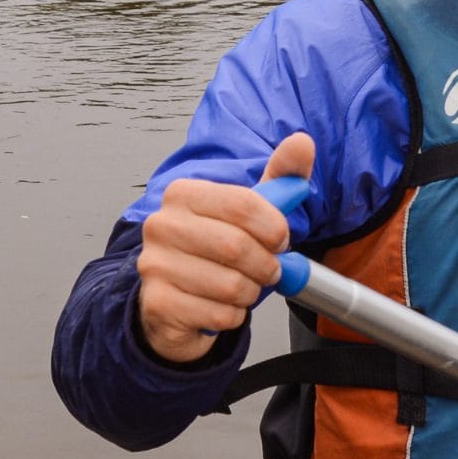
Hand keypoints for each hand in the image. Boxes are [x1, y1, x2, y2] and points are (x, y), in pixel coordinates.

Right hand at [135, 134, 314, 363]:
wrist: (176, 300)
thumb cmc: (215, 250)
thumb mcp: (249, 211)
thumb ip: (279, 177)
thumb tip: (303, 142)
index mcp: (183, 194)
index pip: (243, 203)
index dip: (274, 227)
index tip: (280, 240)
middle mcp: (161, 225)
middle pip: (238, 246)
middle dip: (266, 265)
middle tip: (269, 270)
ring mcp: (154, 265)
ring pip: (231, 286)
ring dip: (250, 292)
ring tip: (242, 287)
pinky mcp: (158, 304)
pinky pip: (219, 315)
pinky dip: (233, 316)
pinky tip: (221, 307)